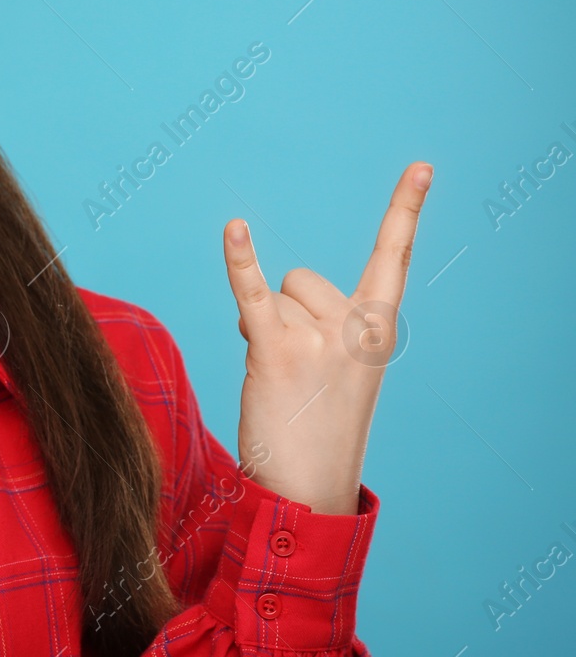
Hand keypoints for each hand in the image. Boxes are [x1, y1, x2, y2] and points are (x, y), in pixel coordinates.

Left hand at [224, 161, 431, 513]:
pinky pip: (252, 292)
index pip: (394, 257)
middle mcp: (357, 327)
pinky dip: (239, 260)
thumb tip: (262, 293)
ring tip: (279, 381)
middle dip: (287, 316)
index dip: (406, 209)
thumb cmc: (316, 428)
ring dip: (263, 331)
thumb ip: (315, 321)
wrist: (309, 489)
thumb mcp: (335, 366)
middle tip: (298, 374)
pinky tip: (235, 228)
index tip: (421, 167)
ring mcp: (320, 337)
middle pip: (302, 281)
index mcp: (378, 329)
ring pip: (273, 297)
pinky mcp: (278, 350)